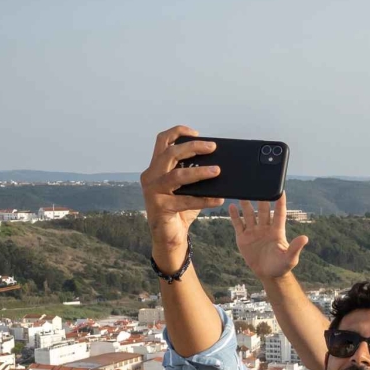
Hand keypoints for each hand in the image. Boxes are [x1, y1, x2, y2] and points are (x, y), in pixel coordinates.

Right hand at [140, 126, 223, 266]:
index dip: (178, 132)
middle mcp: (150, 176)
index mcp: (155, 168)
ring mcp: (152, 191)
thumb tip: (218, 163)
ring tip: (217, 171)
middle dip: (193, 147)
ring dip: (200, 172)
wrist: (169, 237)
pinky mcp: (159, 207)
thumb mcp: (187, 188)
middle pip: (170, 153)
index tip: (197, 133)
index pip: (162, 141)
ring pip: (177, 175)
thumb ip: (194, 174)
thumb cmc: (180, 210)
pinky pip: (185, 201)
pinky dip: (204, 200)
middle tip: (213, 148)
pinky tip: (218, 200)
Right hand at [227, 195, 308, 283]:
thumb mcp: (290, 258)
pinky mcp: (243, 238)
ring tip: (242, 194)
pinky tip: (231, 206)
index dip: (280, 202)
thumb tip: (305, 238)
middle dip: (261, 199)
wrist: (268, 274)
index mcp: (277, 231)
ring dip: (246, 205)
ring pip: (250, 214)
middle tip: (258, 186)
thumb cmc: (281, 266)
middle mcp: (265, 228)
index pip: (279, 213)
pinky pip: (238, 224)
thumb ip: (295, 248)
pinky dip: (234, 215)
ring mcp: (254, 231)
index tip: (281, 190)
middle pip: (263, 210)